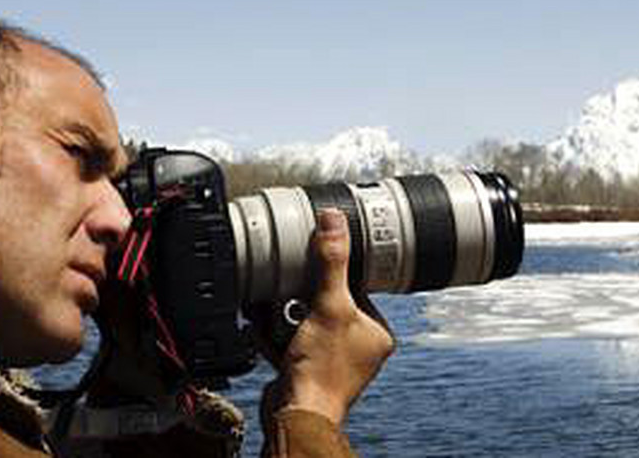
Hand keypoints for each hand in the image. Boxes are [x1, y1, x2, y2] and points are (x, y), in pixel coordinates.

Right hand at [260, 209, 395, 426]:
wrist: (295, 415)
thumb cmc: (322, 370)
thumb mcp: (329, 306)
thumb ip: (332, 263)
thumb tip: (334, 222)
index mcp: (377, 333)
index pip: (358, 289)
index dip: (335, 275)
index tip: (316, 262)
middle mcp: (358, 348)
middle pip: (328, 304)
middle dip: (303, 297)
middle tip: (290, 291)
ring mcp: (332, 361)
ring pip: (305, 322)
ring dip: (285, 314)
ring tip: (274, 311)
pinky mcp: (306, 370)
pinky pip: (289, 341)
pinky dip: (274, 334)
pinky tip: (261, 326)